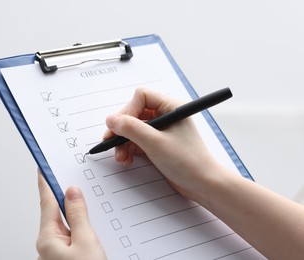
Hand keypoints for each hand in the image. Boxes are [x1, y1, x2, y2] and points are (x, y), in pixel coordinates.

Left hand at [36, 171, 106, 259]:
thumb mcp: (86, 241)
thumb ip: (78, 216)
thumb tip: (72, 194)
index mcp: (48, 240)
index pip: (47, 203)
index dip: (46, 183)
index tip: (43, 168)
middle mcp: (48, 247)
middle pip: (57, 215)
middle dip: (67, 201)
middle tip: (75, 186)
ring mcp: (55, 254)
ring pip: (67, 228)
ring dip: (77, 219)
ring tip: (91, 215)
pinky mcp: (65, 259)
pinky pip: (71, 239)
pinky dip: (80, 232)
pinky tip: (91, 232)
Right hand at [103, 88, 220, 199]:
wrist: (202, 185)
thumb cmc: (188, 161)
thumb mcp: (155, 143)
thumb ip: (131, 129)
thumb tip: (111, 119)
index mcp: (170, 107)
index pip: (141, 97)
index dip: (128, 110)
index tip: (119, 127)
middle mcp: (165, 116)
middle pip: (134, 113)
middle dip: (122, 129)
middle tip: (110, 142)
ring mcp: (160, 131)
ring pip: (133, 129)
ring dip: (123, 142)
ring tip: (120, 157)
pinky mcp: (157, 144)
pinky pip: (136, 142)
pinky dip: (128, 150)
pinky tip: (126, 160)